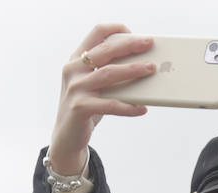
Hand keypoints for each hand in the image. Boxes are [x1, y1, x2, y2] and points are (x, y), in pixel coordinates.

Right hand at [47, 25, 155, 174]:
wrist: (66, 137)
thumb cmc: (86, 107)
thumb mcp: (93, 85)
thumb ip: (108, 72)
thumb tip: (142, 65)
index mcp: (76, 60)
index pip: (96, 33)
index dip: (115, 29)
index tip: (133, 33)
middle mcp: (73, 70)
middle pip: (106, 51)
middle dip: (130, 45)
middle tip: (149, 43)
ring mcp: (75, 88)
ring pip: (109, 73)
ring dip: (133, 70)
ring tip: (151, 69)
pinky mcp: (80, 108)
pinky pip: (110, 104)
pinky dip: (128, 107)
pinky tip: (142, 108)